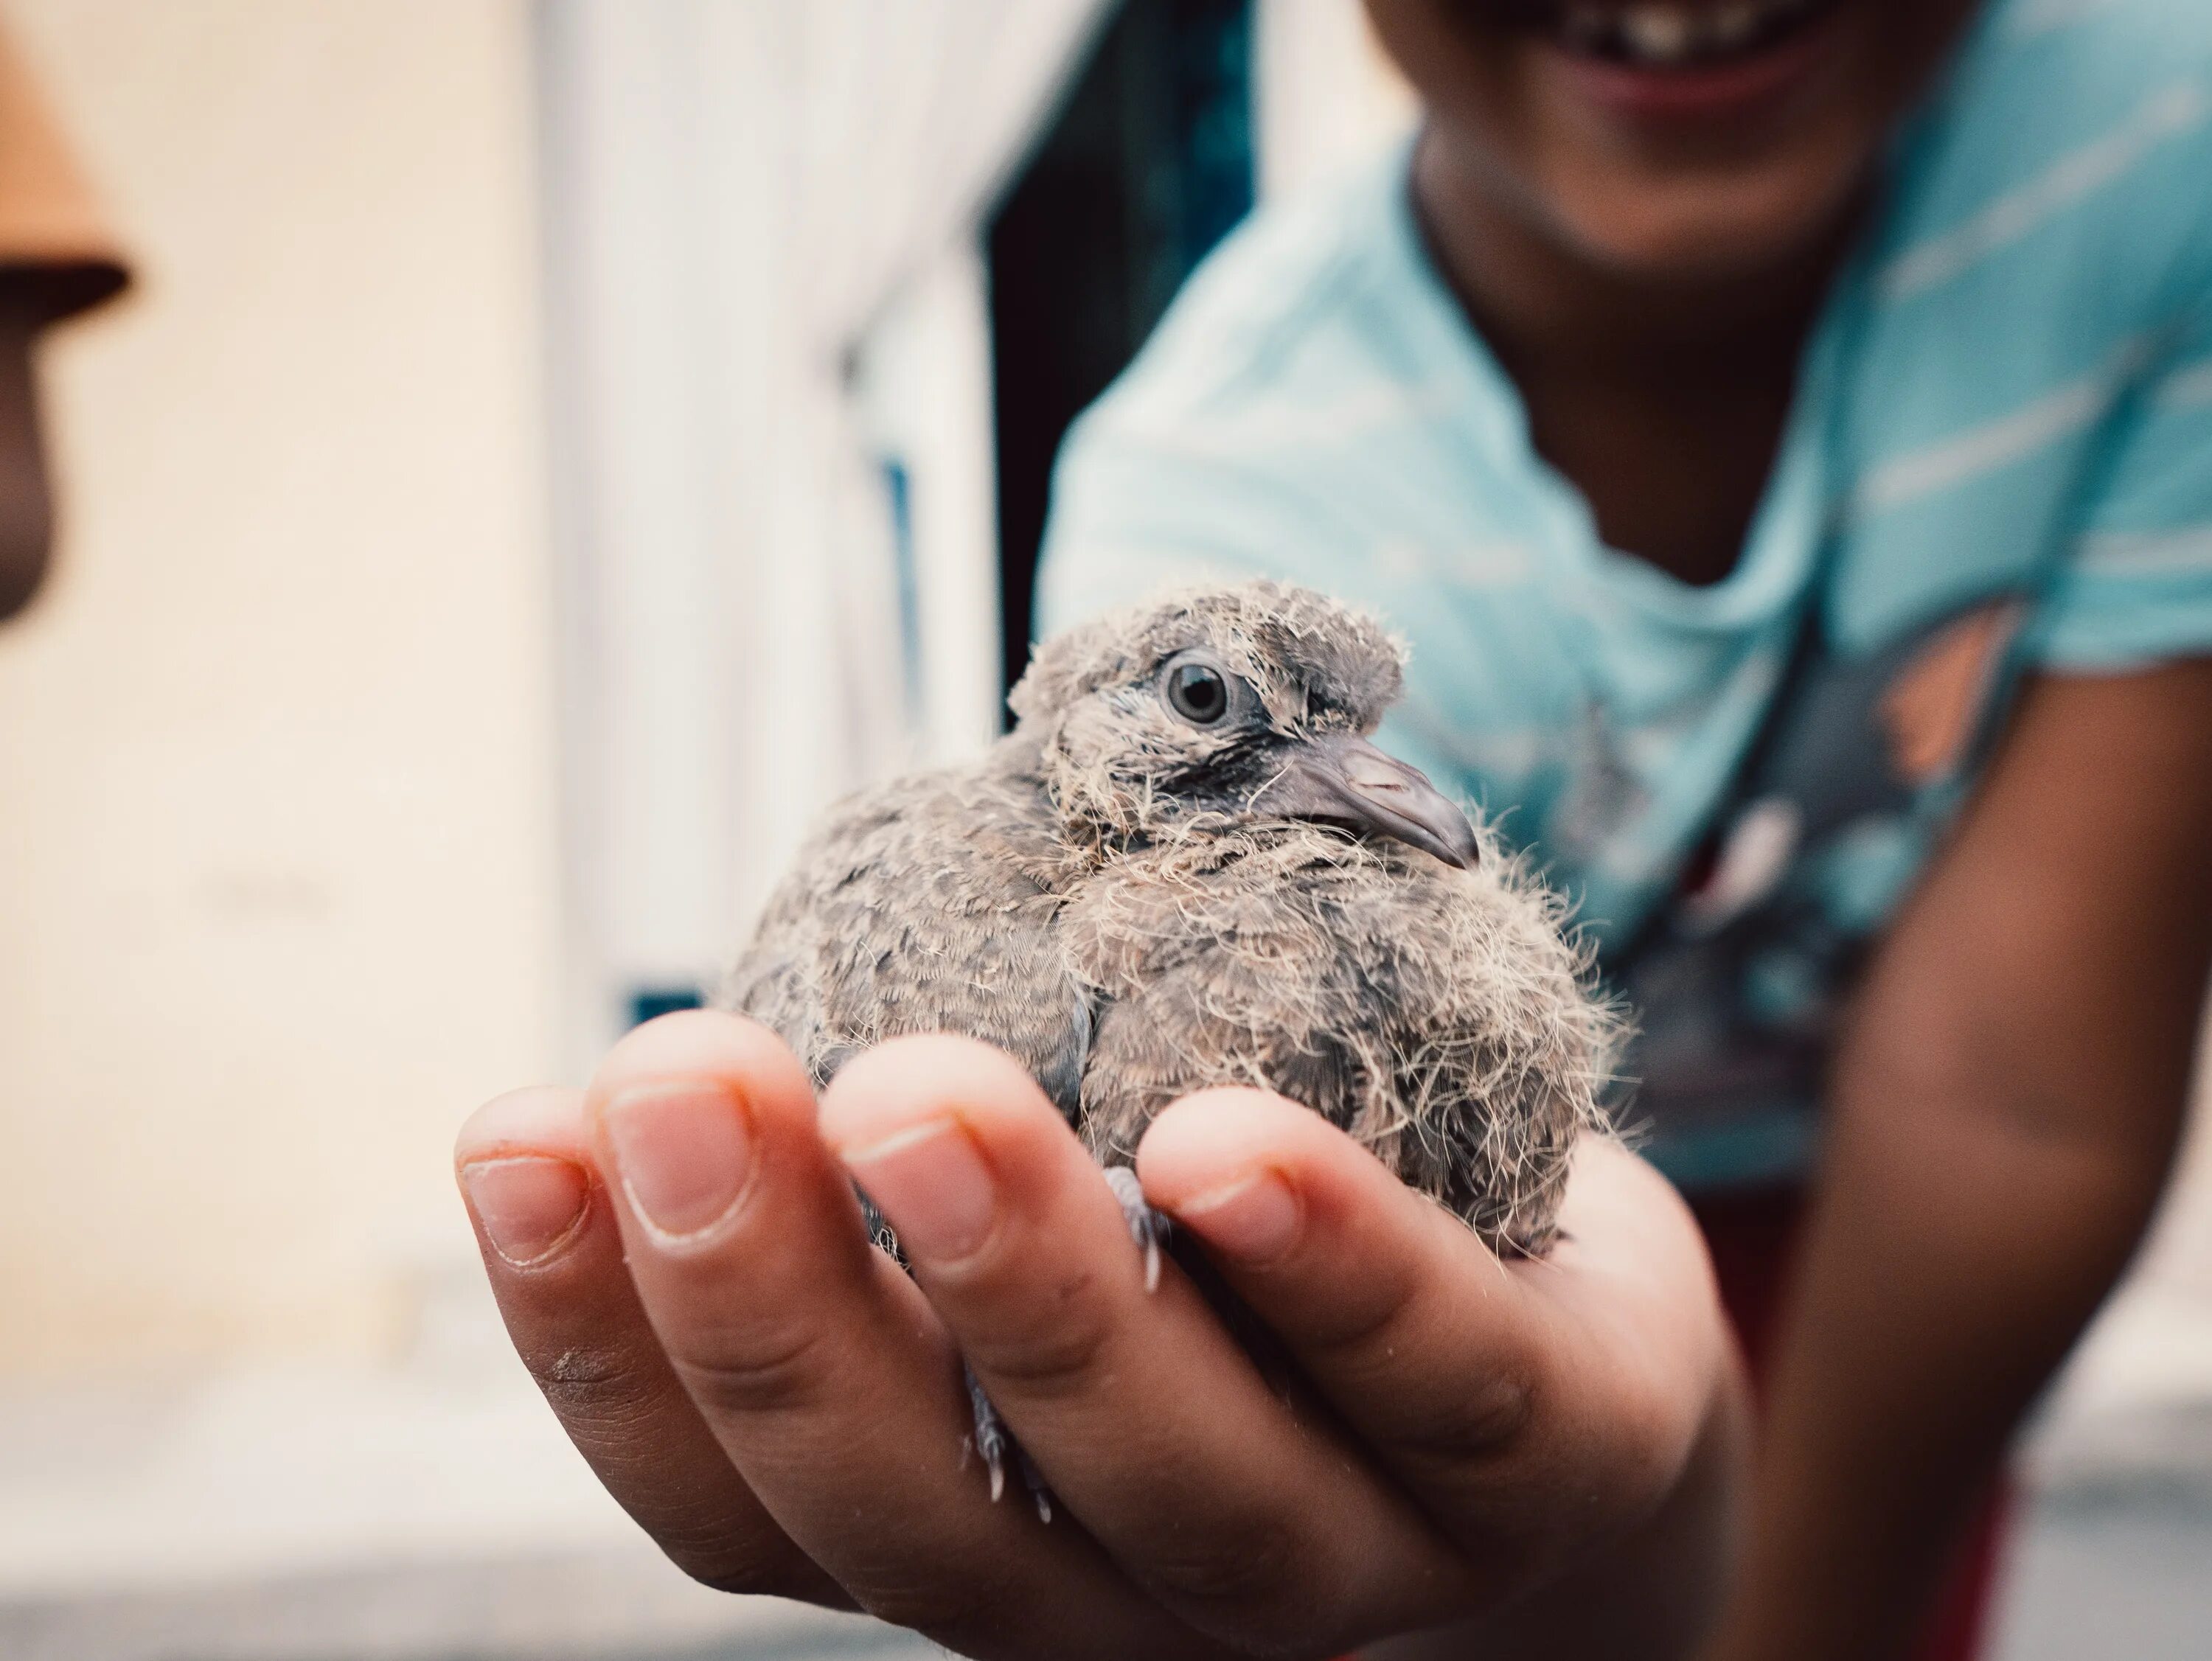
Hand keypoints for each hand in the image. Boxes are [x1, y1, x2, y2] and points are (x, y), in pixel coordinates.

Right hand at [454, 1011, 1736, 1659]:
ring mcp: (1359, 1553)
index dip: (608, 1342)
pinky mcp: (1556, 1455)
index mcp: (981, 1529)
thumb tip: (726, 967)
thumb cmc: (1247, 1262)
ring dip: (1024, 1291)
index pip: (750, 1504)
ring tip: (916, 1095)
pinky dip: (1331, 1269)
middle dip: (782, 1309)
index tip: (520, 1134)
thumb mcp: (1056, 1203)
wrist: (1567, 1371)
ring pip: (1176, 1482)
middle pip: (929, 1519)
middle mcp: (1136, 1586)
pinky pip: (1443, 1381)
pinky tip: (1222, 1145)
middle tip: (685, 1081)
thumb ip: (908, 1149)